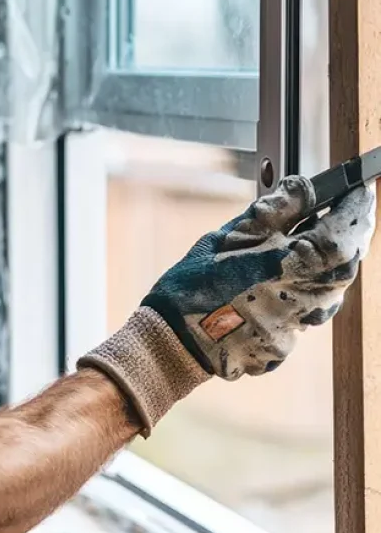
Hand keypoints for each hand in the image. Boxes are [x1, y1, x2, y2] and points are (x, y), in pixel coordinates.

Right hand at [142, 175, 375, 379]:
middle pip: (347, 264)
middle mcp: (304, 300)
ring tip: (308, 246)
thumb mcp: (228, 236)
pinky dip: (302, 292)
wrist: (173, 339)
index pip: (345, 232)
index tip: (359, 190)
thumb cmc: (195, 282)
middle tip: (342, 213)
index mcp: (291, 266)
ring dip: (327, 265)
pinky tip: (280, 283)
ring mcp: (297, 328)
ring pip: (330, 291)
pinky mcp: (285, 346)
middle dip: (350, 236)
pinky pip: (306, 313)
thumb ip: (273, 211)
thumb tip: (304, 186)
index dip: (356, 209)